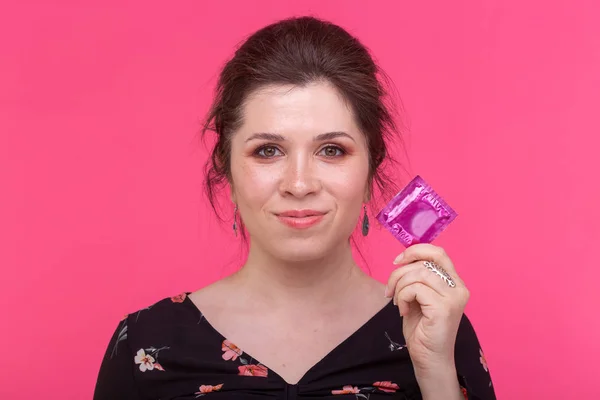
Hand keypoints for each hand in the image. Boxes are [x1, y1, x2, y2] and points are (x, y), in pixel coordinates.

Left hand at [385, 244, 469, 373]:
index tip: (398, 261)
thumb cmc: (422, 329)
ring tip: (397, 301)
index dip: (415, 251)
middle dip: (399, 273)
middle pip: (424, 262)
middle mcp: (458, 288)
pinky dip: (403, 297)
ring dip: (399, 286)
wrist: (429, 359)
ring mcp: (453, 297)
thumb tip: (403, 258)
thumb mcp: (418, 296)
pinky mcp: (444, 308)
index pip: (438, 253)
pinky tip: (403, 311)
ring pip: (418, 274)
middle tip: (389, 291)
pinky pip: (415, 288)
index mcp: (454, 282)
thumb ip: (417, 278)